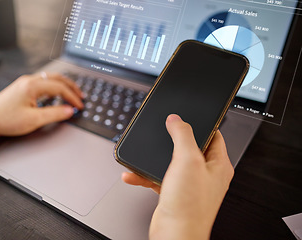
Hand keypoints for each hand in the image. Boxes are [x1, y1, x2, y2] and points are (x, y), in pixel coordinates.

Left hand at [0, 72, 83, 141]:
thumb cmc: (5, 120)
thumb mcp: (34, 120)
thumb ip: (54, 114)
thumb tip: (69, 110)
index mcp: (33, 86)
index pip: (60, 87)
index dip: (72, 97)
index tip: (80, 105)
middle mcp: (29, 80)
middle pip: (57, 78)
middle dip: (71, 87)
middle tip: (81, 96)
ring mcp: (25, 83)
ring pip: (50, 78)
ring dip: (63, 85)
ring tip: (71, 93)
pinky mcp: (22, 88)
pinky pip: (43, 82)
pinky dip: (54, 87)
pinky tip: (55, 95)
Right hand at [122, 114, 233, 239]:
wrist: (174, 235)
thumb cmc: (189, 206)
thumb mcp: (187, 160)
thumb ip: (182, 135)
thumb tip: (177, 119)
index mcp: (218, 164)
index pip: (214, 135)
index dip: (201, 124)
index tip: (187, 118)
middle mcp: (206, 174)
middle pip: (190, 148)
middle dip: (172, 141)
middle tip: (162, 134)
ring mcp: (190, 185)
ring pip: (172, 163)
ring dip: (155, 159)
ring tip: (143, 156)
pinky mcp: (175, 193)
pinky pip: (159, 178)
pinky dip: (146, 176)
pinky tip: (134, 174)